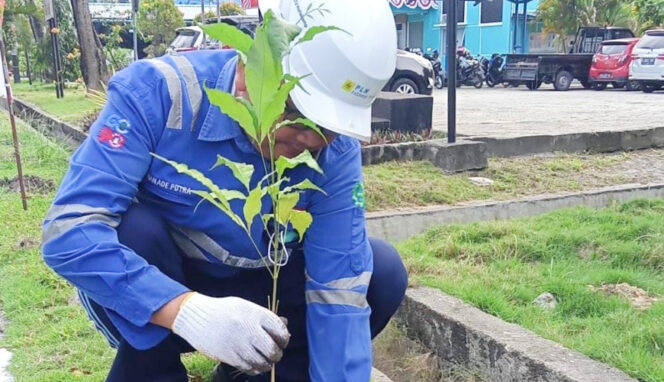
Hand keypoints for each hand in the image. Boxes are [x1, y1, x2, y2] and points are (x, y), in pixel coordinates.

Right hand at [172, 293, 289, 374]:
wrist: (197, 316)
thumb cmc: (225, 311)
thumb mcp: (246, 307)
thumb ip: (264, 317)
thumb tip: (285, 327)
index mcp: (255, 313)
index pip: (279, 330)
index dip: (284, 338)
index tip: (282, 341)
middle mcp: (248, 328)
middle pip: (272, 348)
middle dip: (277, 354)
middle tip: (275, 354)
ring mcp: (238, 343)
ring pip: (261, 361)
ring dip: (267, 364)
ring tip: (266, 361)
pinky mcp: (228, 355)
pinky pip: (248, 367)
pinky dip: (255, 369)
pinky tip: (255, 365)